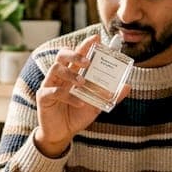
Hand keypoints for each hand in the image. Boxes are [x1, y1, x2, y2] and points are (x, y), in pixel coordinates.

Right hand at [33, 36, 131, 156]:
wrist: (62, 134)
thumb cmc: (77, 115)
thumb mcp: (96, 105)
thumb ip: (110, 95)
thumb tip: (127, 86)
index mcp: (72, 74)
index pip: (77, 54)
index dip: (85, 45)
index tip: (96, 38)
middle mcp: (59, 76)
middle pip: (62, 55)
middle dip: (74, 54)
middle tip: (87, 61)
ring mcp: (50, 85)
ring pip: (55, 69)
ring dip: (70, 74)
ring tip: (83, 83)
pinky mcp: (44, 97)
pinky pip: (53, 91)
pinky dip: (68, 96)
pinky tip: (80, 102)